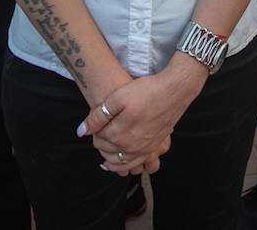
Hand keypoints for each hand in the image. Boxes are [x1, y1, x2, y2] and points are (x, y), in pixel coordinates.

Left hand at [79, 64, 202, 174]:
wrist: (174, 91)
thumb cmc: (146, 91)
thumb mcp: (118, 98)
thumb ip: (98, 116)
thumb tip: (82, 132)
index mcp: (119, 135)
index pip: (99, 140)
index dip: (94, 131)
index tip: (95, 124)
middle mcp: (131, 147)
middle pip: (108, 152)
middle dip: (100, 144)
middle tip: (98, 133)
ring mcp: (144, 150)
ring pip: (121, 163)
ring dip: (110, 160)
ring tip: (104, 152)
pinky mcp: (153, 147)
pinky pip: (137, 164)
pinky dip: (126, 165)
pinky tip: (122, 160)